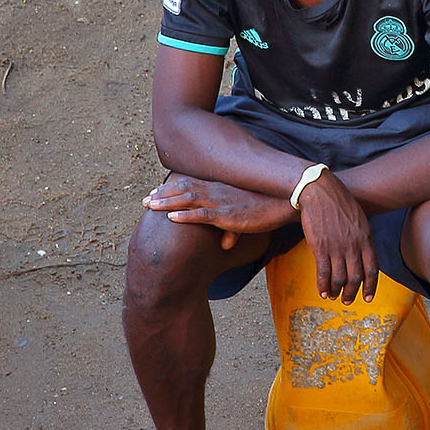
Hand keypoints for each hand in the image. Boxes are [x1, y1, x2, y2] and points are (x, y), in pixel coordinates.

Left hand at [145, 174, 292, 247]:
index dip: (171, 189)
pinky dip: (185, 216)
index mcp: (220, 189)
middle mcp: (217, 192)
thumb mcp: (245, 217)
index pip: (190, 185)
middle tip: (145, 200)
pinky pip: (202, 215)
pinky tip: (171, 218)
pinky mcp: (227, 215)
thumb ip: (231, 228)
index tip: (156, 193)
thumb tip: (224, 244)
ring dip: (167, 203)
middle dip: (163, 195)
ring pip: (187, 200)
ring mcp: (221, 202)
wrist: (284, 203)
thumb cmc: (267, 208)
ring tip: (150, 206)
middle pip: (183, 189)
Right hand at [296, 172, 377, 303]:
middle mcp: (354, 245)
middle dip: (352, 293)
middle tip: (348, 301)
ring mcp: (337, 247)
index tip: (368, 297)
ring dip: (337, 291)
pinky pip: (323, 273)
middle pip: (356, 278)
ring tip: (333, 296)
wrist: (320, 191)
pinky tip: (322, 291)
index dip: (370, 286)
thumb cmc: (340, 202)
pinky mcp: (320, 247)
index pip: (372, 269)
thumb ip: (363, 238)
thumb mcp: (360, 219)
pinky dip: (323, 285)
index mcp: (366, 238)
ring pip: (339, 278)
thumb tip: (364, 255)